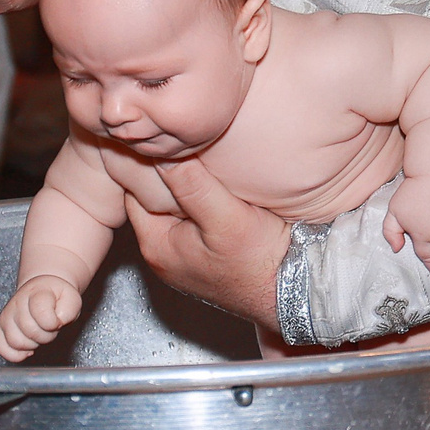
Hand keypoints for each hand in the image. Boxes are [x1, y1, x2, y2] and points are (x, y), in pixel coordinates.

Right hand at [0, 274, 81, 360]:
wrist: (44, 291)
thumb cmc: (57, 297)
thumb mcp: (72, 299)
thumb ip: (68, 312)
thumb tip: (55, 325)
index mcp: (36, 292)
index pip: (41, 314)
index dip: (54, 323)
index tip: (58, 320)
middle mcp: (17, 302)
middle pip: (30, 332)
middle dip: (47, 335)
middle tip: (50, 327)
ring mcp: (6, 316)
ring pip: (16, 343)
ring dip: (33, 344)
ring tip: (39, 333)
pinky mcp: (0, 329)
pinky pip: (2, 348)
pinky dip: (16, 354)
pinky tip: (28, 348)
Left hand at [125, 156, 290, 326]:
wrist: (296, 290)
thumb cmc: (261, 263)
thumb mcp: (225, 218)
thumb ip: (191, 185)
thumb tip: (160, 154)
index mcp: (157, 245)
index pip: (133, 191)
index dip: (145, 163)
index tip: (160, 138)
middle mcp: (166, 252)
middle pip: (152, 197)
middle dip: (165, 170)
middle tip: (180, 142)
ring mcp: (186, 254)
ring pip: (175, 205)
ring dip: (186, 183)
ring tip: (200, 156)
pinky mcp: (207, 252)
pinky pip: (194, 215)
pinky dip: (201, 196)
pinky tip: (217, 183)